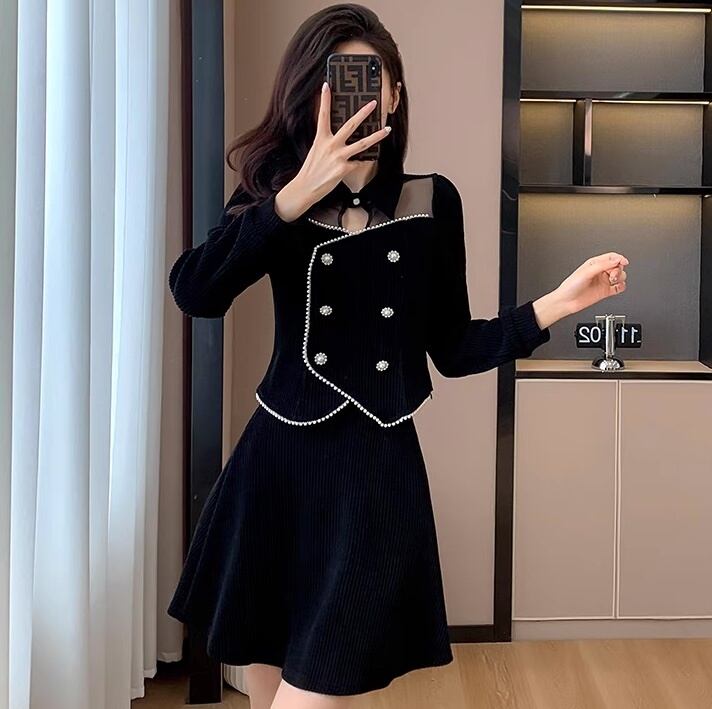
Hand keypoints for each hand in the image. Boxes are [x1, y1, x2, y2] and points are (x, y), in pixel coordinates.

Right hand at [274, 82, 391, 221]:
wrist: (306, 188)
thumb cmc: (312, 169)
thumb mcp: (316, 150)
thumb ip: (327, 141)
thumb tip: (340, 135)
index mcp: (321, 138)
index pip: (323, 115)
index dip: (324, 100)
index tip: (326, 85)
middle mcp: (331, 145)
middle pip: (350, 125)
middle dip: (363, 113)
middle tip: (373, 103)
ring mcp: (339, 157)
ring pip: (363, 143)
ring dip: (377, 136)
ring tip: (387, 129)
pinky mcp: (344, 169)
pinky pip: (358, 162)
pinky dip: (362, 161)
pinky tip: (364, 160)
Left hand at [532, 252, 628, 329]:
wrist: (567, 301)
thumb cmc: (571, 286)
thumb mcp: (587, 272)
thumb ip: (602, 265)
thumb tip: (616, 260)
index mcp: (594, 264)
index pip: (611, 257)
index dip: (619, 258)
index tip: (624, 262)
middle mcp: (600, 272)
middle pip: (618, 266)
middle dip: (618, 269)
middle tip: (612, 275)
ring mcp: (603, 282)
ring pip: (620, 276)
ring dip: (620, 278)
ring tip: (613, 281)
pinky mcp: (605, 291)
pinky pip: (619, 287)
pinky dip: (621, 286)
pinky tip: (617, 287)